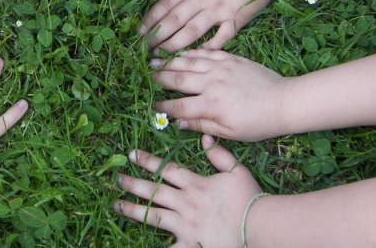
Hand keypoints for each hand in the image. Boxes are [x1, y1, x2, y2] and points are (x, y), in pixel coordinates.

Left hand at [115, 135, 262, 247]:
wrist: (259, 227)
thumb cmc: (249, 199)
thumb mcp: (236, 171)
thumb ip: (219, 154)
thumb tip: (204, 137)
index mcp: (195, 184)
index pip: (166, 169)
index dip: (147, 161)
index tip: (132, 154)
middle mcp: (185, 203)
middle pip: (154, 190)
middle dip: (133, 183)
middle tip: (117, 178)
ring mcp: (185, 225)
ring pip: (153, 215)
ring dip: (133, 209)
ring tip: (117, 205)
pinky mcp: (189, 244)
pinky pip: (169, 247)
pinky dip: (156, 245)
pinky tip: (137, 243)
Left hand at [141, 0, 270, 51]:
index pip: (165, 4)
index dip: (150, 19)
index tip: (139, 31)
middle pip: (174, 21)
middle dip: (157, 37)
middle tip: (144, 49)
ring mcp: (218, 11)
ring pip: (191, 31)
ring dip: (175, 44)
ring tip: (162, 56)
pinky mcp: (235, 19)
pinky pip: (221, 37)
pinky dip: (210, 46)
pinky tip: (198, 54)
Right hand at [151, 49, 286, 141]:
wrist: (284, 101)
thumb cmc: (257, 123)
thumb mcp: (229, 132)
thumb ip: (202, 125)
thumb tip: (178, 124)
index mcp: (211, 105)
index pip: (178, 107)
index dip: (162, 108)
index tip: (151, 107)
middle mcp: (212, 83)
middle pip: (177, 80)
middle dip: (158, 80)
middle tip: (145, 79)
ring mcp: (220, 67)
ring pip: (187, 62)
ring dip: (168, 62)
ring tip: (153, 62)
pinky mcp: (229, 57)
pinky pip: (204, 52)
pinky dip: (189, 53)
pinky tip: (179, 53)